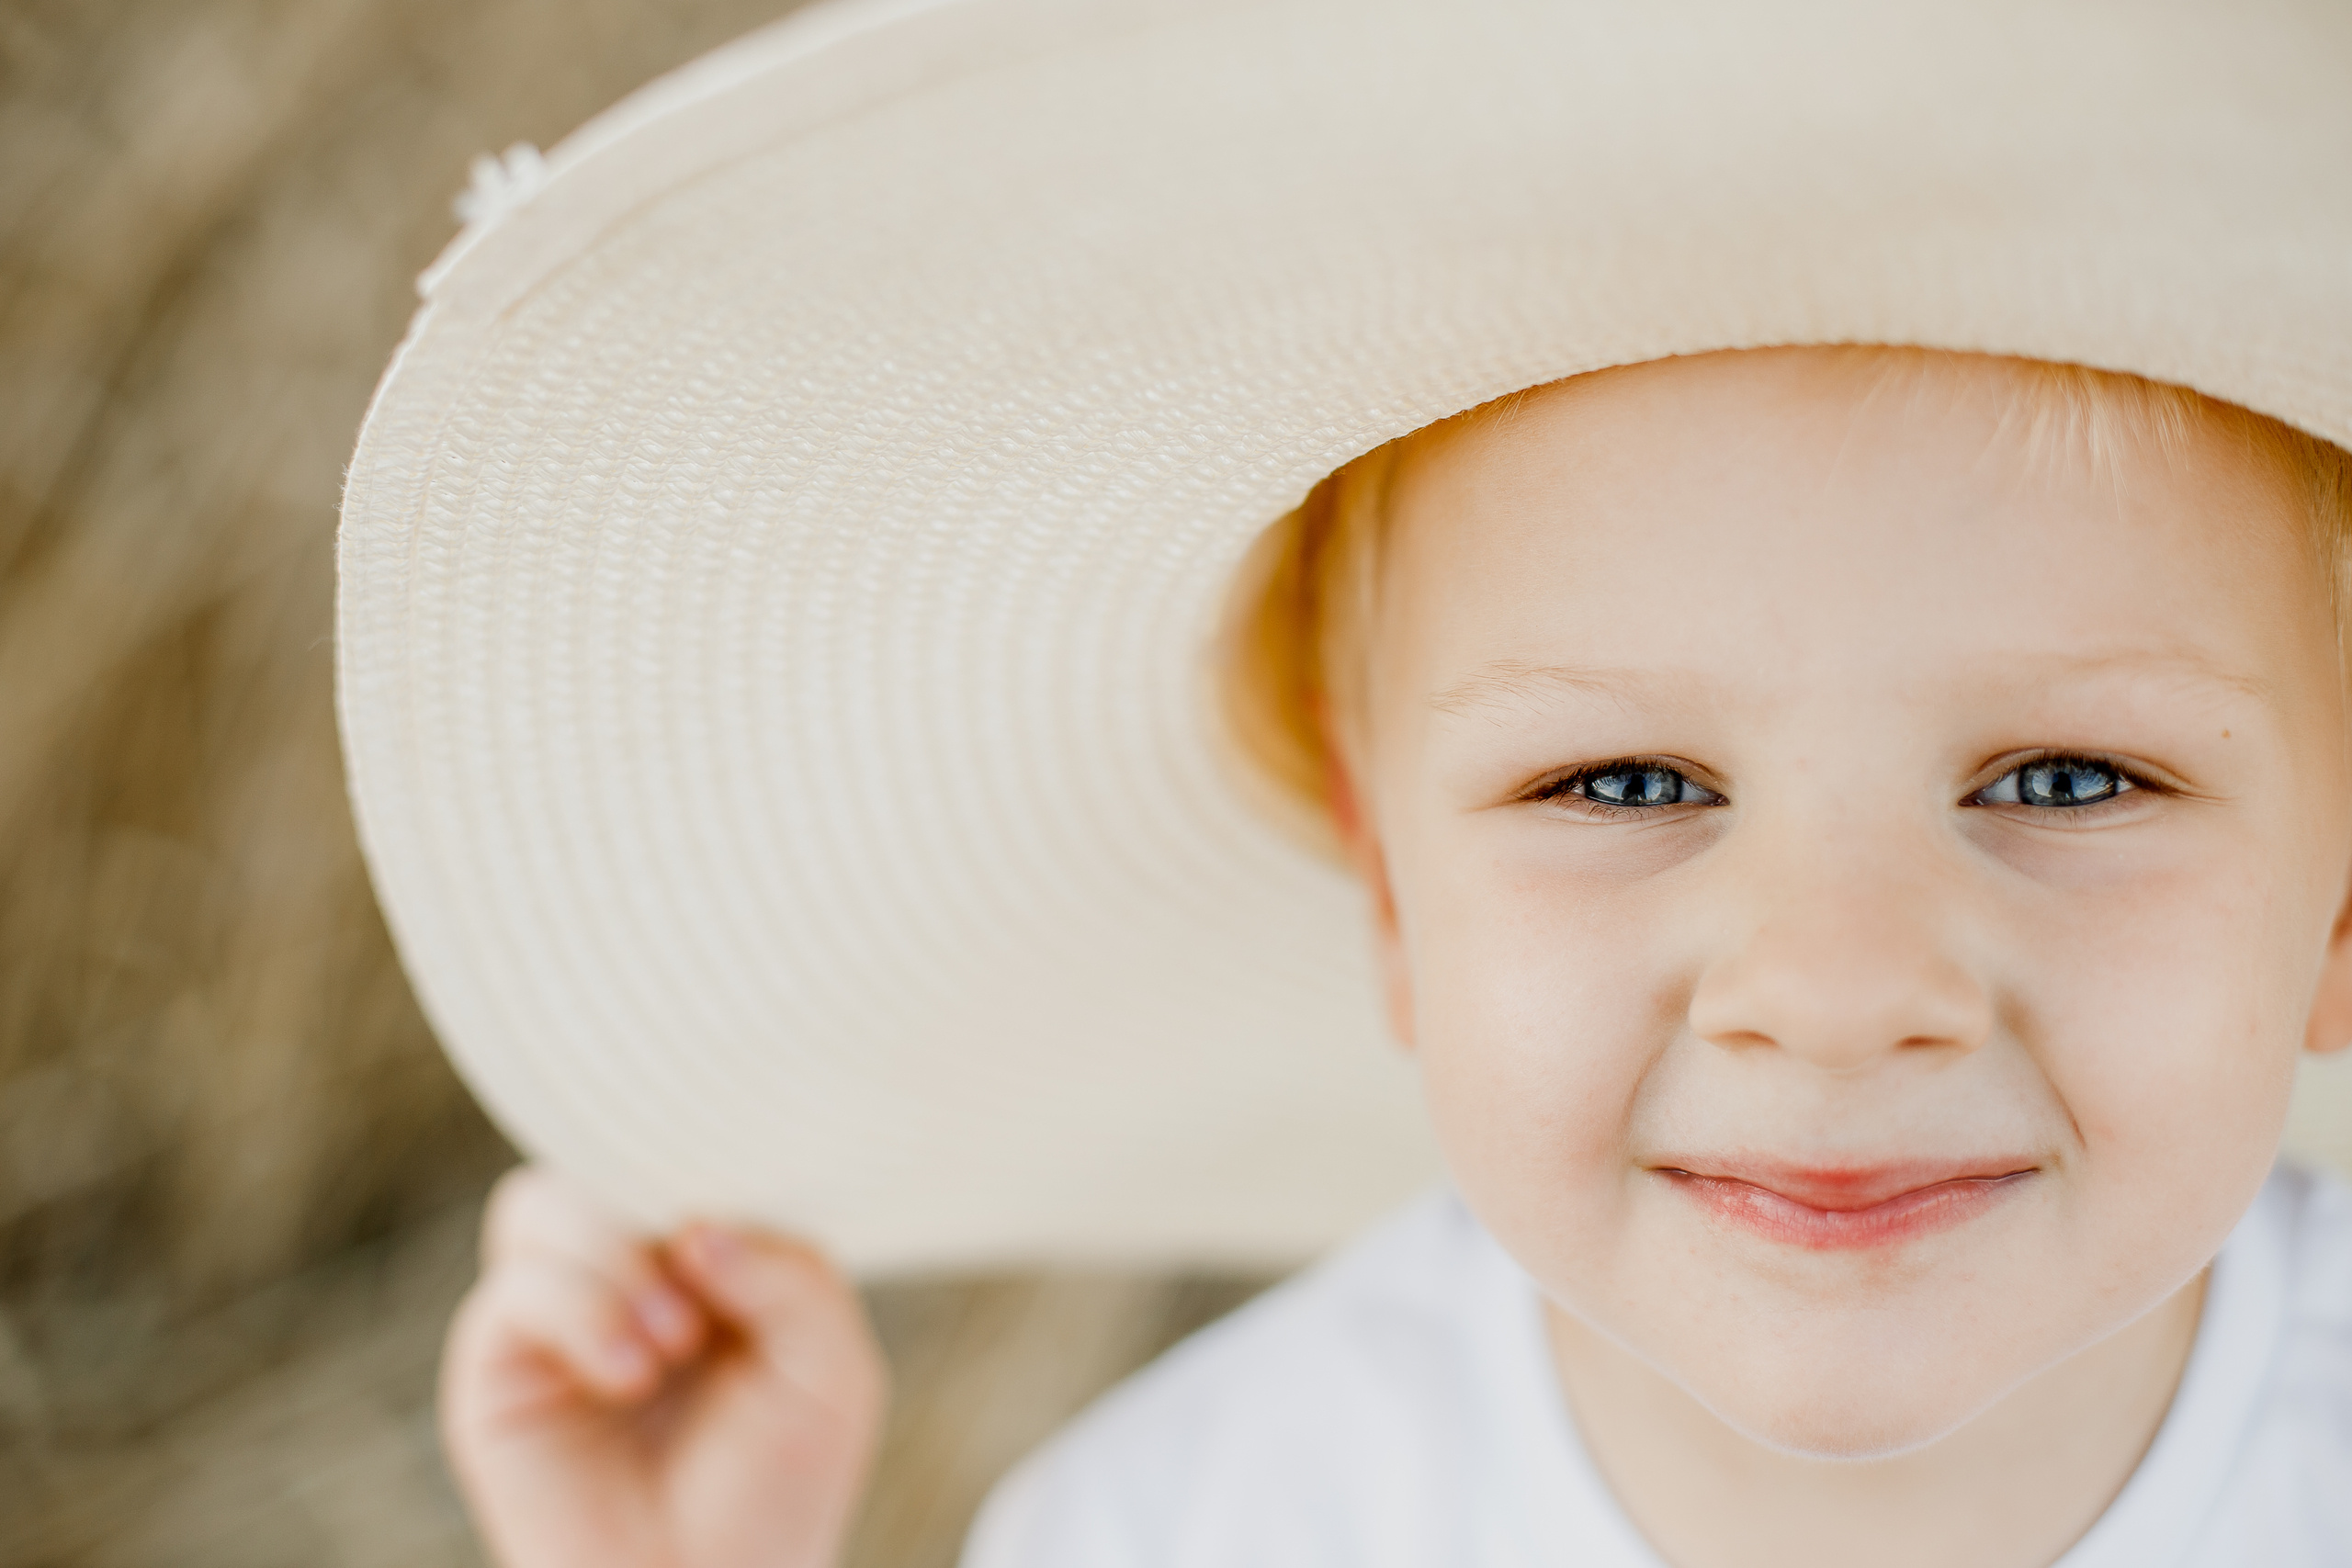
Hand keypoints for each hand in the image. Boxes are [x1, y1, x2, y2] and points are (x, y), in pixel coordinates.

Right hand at [441, 1166, 887, 1567]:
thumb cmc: (780, 1484)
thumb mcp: (831, 1368)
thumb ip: (794, 1275)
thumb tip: (695, 1229)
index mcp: (696, 1247)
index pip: (677, 1141)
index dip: (707, 1149)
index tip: (746, 1203)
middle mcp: (617, 1266)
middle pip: (598, 1151)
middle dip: (654, 1197)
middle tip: (706, 1277)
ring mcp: (553, 1314)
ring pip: (542, 1200)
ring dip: (617, 1259)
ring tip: (675, 1342)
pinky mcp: (497, 1372)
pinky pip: (512, 1291)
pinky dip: (580, 1312)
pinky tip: (632, 1373)